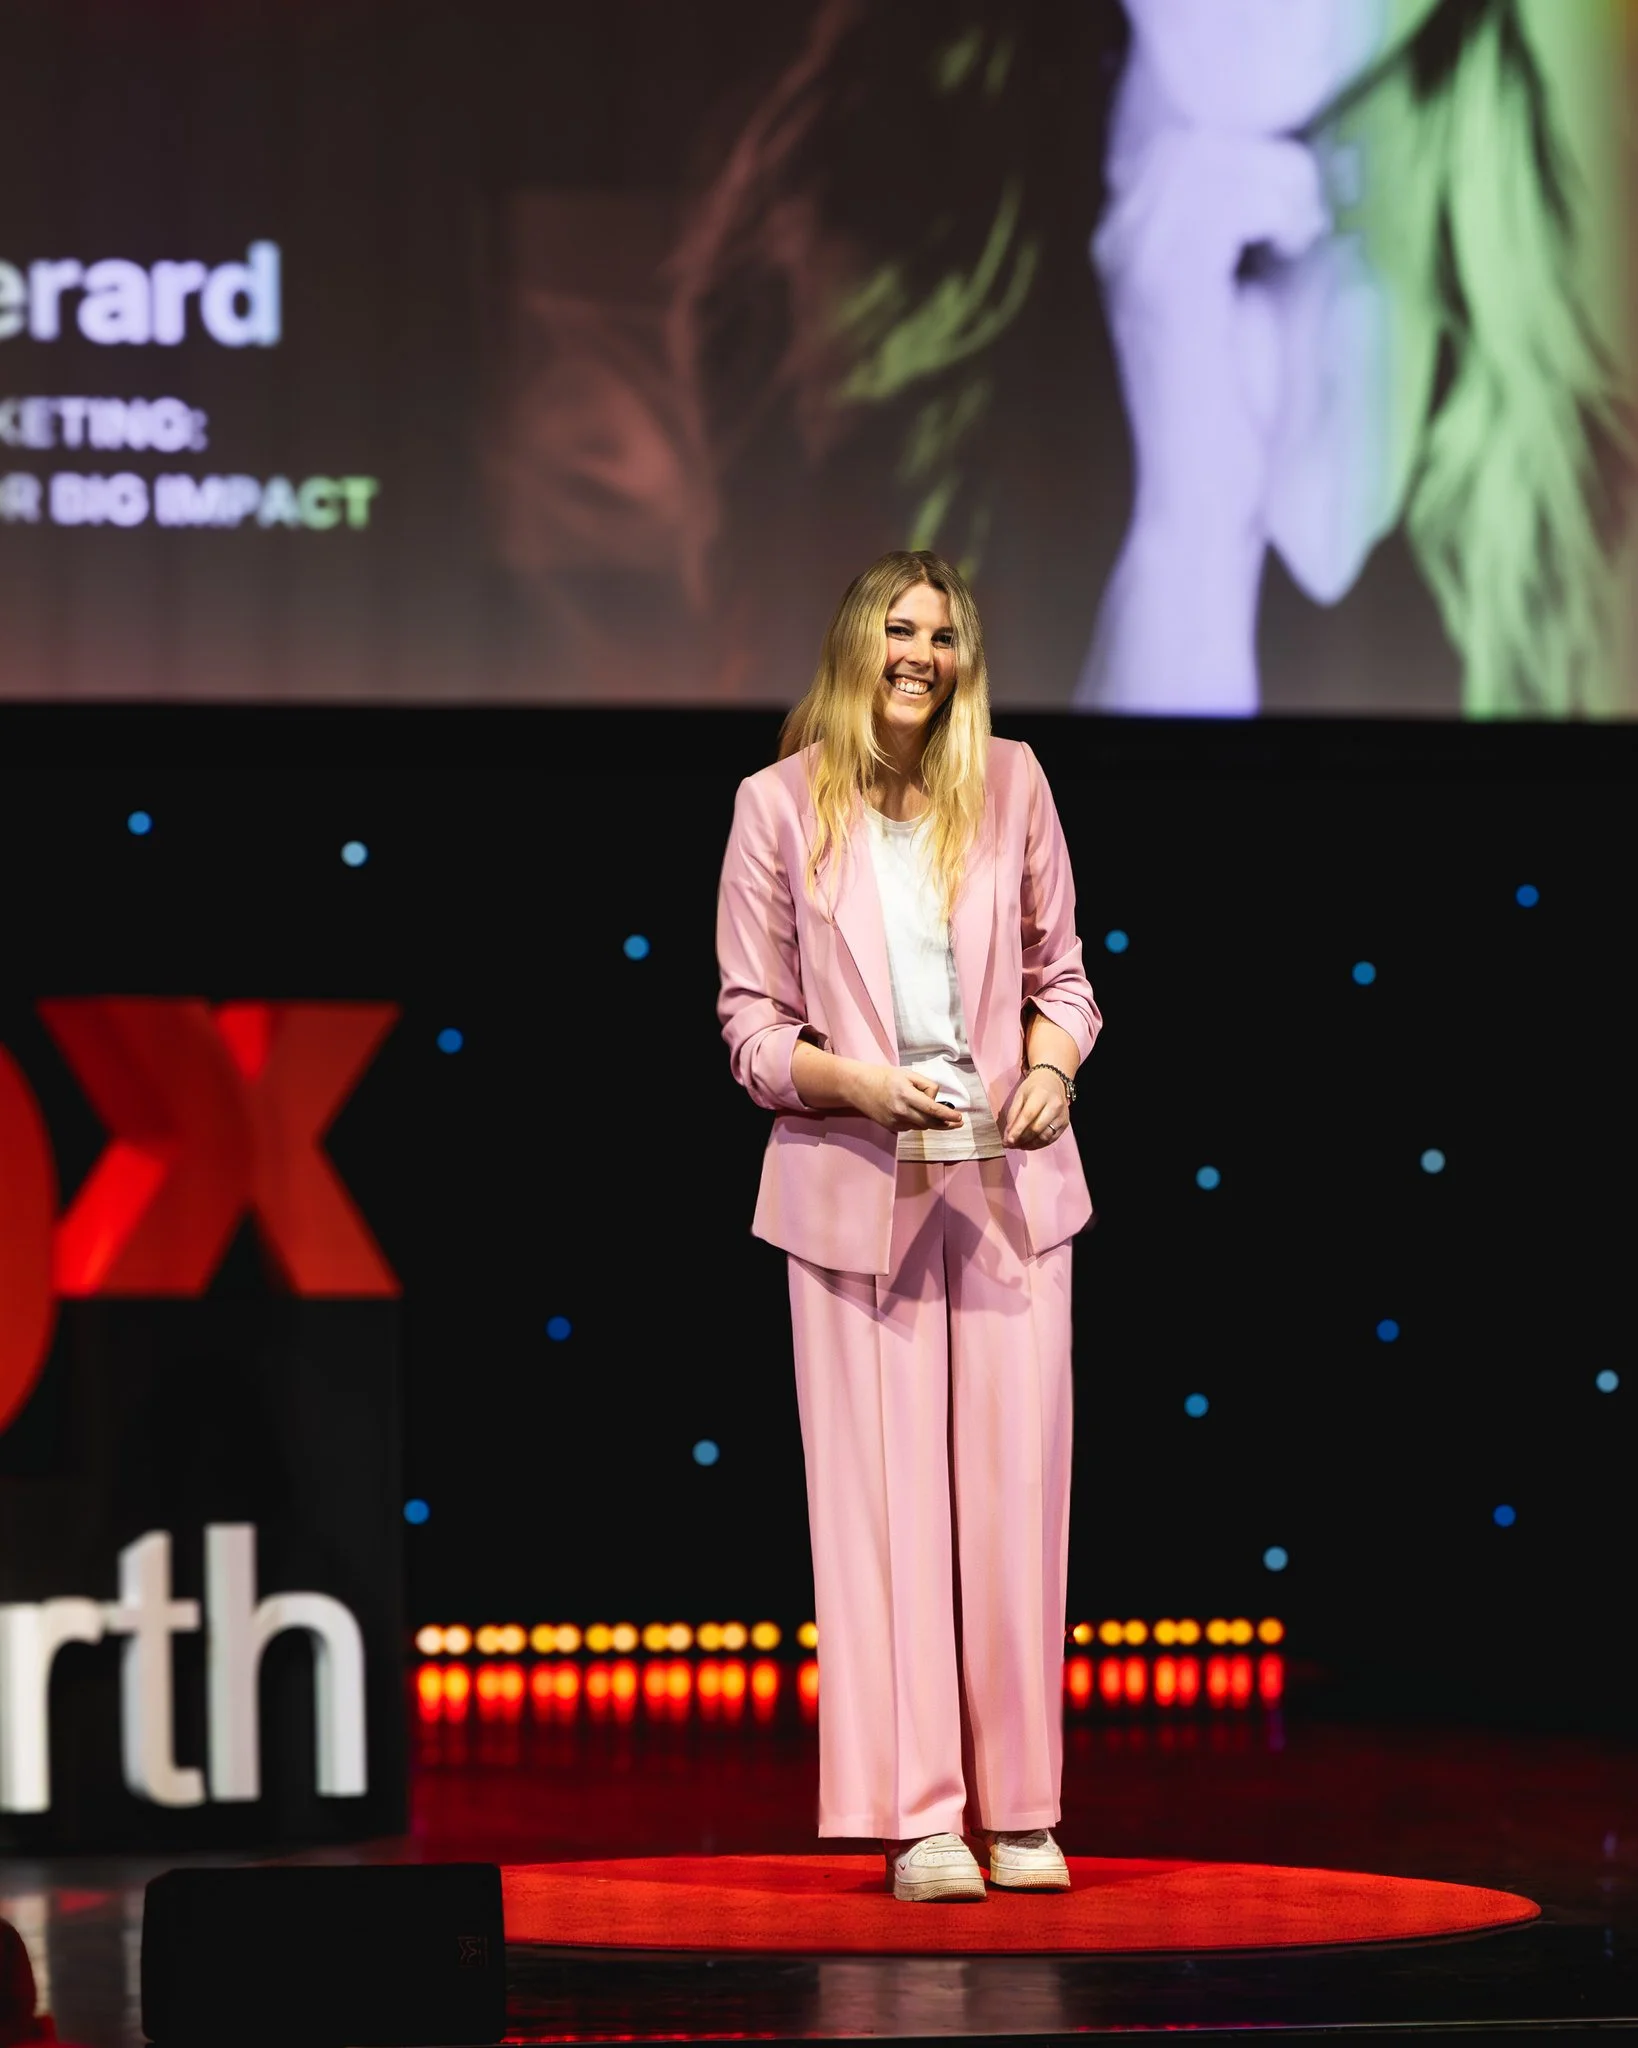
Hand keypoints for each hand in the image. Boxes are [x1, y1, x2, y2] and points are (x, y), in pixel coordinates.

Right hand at [849, 1065, 965, 1134]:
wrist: (858, 1087)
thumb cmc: (884, 1076)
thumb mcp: (907, 1074)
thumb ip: (926, 1085)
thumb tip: (936, 1099)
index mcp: (906, 1094)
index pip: (932, 1108)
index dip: (948, 1115)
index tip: (959, 1117)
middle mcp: (901, 1110)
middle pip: (930, 1122)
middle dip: (946, 1124)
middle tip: (958, 1123)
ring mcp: (895, 1121)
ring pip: (922, 1126)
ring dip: (932, 1122)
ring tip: (940, 1116)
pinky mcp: (891, 1127)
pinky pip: (911, 1127)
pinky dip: (919, 1122)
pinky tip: (917, 1114)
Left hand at [1003, 1068, 1069, 1148]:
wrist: (1053, 1081)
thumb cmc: (1034, 1088)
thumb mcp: (1020, 1095)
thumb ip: (1013, 1115)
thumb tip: (1007, 1135)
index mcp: (1041, 1094)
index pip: (1028, 1116)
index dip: (1017, 1130)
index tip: (1007, 1142)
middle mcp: (1055, 1106)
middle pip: (1037, 1129)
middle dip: (1022, 1140)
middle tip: (1010, 1145)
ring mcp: (1062, 1116)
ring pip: (1045, 1137)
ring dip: (1030, 1145)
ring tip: (1018, 1146)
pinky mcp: (1065, 1124)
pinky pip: (1051, 1139)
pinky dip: (1039, 1145)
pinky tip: (1029, 1144)